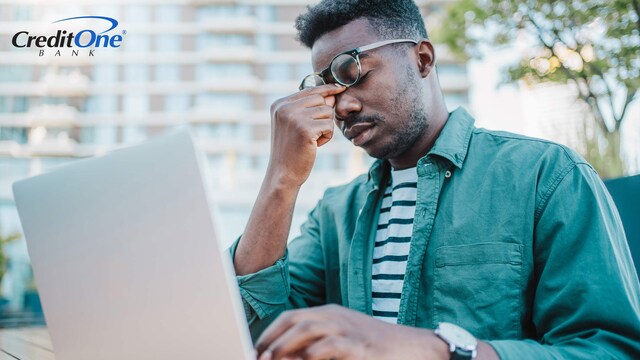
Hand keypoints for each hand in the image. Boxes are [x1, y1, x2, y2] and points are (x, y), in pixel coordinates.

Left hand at [255, 304, 448, 359]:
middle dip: (272, 340)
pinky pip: (329, 347)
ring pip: (307, 330)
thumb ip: (317, 343)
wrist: (413, 347)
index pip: (291, 316)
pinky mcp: (360, 345)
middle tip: (259, 358)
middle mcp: (335, 316)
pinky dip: (311, 355)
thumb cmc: (374, 345)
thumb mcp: (344, 337)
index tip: (256, 349)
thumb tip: (287, 356)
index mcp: (329, 312)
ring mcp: (348, 328)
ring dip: (285, 347)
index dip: (270, 333)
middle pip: (295, 321)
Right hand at [267, 84, 345, 188]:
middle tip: (313, 133)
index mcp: (280, 104)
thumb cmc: (291, 150)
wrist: (283, 173)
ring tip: (312, 140)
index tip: (340, 87)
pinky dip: (327, 137)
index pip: (309, 90)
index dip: (327, 89)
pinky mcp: (305, 129)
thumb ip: (310, 108)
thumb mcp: (296, 125)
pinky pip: (329, 126)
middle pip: (320, 99)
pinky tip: (314, 146)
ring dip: (325, 127)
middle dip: (324, 116)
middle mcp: (285, 107)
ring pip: (327, 112)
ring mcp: (294, 117)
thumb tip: (332, 95)